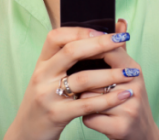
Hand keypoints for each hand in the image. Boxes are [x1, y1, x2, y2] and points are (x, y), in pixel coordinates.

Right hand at [3, 21, 139, 139]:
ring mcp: (46, 95)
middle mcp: (42, 76)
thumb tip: (102, 32)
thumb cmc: (47, 100)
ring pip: (82, 79)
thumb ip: (71, 57)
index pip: (56, 37)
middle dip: (101, 44)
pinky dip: (108, 99)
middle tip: (123, 39)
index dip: (80, 30)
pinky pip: (86, 104)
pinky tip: (124, 95)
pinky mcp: (56, 114)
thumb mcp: (52, 76)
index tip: (104, 30)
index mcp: (42, 63)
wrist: (27, 133)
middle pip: (71, 52)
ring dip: (110, 74)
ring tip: (131, 73)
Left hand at [79, 20, 158, 139]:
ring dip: (83, 101)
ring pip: (88, 98)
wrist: (142, 137)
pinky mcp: (121, 127)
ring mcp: (129, 107)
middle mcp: (134, 86)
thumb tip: (119, 21)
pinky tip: (94, 118)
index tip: (74, 53)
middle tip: (79, 83)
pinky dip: (87, 118)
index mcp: (134, 70)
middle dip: (83, 82)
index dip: (89, 50)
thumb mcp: (128, 74)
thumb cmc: (128, 102)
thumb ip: (119, 49)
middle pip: (93, 76)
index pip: (109, 50)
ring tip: (91, 103)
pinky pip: (89, 118)